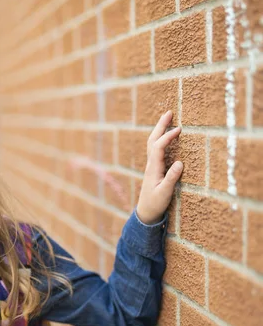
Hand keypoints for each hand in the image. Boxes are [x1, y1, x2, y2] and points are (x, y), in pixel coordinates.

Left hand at [136, 110, 182, 224]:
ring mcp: (151, 166)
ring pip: (152, 143)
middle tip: (168, 112)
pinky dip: (160, 139)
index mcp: (153, 168)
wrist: (145, 212)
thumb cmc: (155, 204)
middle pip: (152, 140)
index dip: (167, 137)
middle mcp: (150, 165)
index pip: (158, 147)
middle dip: (160, 126)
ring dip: (159, 130)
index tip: (179, 129)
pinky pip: (155, 149)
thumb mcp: (165, 193)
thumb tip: (180, 162)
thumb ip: (172, 178)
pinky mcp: (154, 169)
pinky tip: (165, 136)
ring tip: (167, 119)